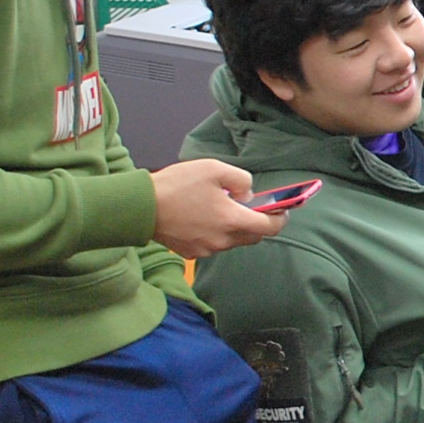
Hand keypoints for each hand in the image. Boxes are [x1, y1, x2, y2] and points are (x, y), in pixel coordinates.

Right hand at [150, 160, 284, 259]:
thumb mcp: (214, 169)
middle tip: (249, 207)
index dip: (280, 219)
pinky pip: (214, 245)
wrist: (141, 206)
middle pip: (253, 237)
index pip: (269, 227)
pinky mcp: (192, 252)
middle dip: (258, 224)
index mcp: (232, 220)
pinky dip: (216, 234)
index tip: (282, 211)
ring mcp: (207, 249)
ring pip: (233, 241)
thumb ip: (240, 180)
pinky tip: (204, 218)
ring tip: (221, 209)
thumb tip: (248, 194)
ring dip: (235, 228)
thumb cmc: (177, 185)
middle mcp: (223, 240)